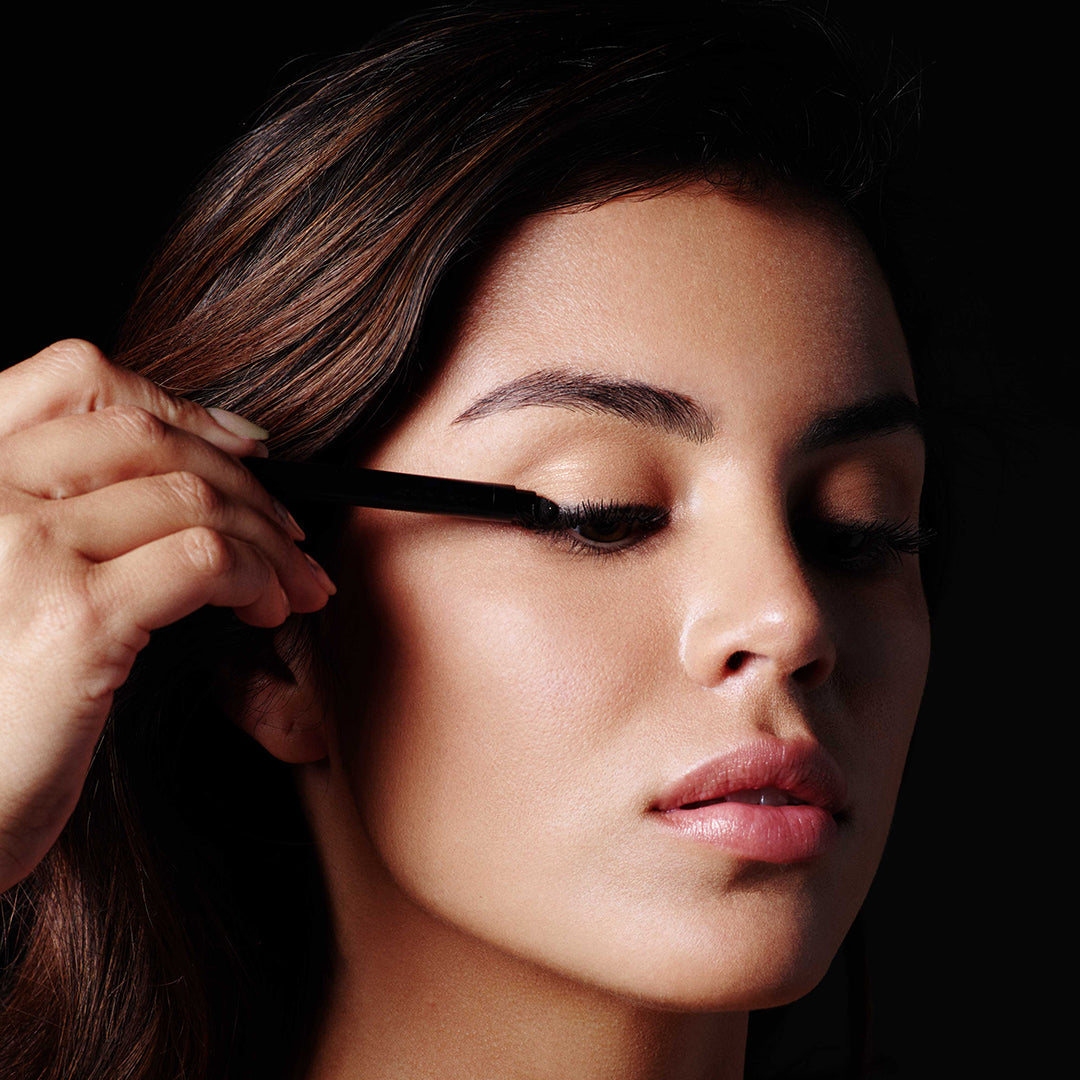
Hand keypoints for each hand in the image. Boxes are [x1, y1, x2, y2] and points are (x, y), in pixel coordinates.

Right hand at [0, 340, 333, 892]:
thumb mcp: (7, 587)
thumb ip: (68, 520)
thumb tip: (193, 476)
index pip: (73, 378)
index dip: (176, 403)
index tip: (243, 446)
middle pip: (149, 434)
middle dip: (245, 481)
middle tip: (290, 532)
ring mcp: (20, 547)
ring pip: (192, 495)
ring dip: (268, 538)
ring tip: (292, 584)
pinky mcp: (72, 615)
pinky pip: (204, 556)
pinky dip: (257, 575)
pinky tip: (265, 608)